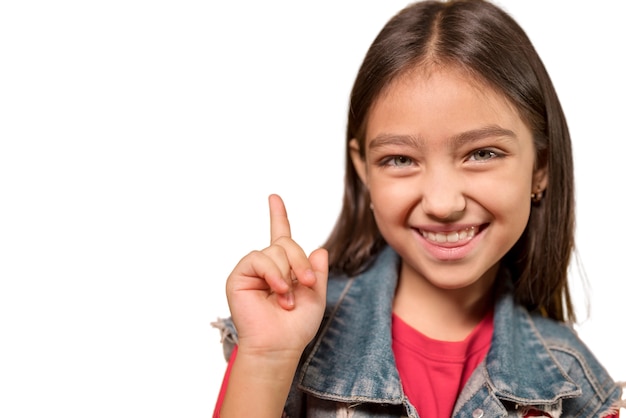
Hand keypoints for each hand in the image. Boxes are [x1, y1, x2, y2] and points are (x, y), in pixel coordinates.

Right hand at [225, 194, 327, 359]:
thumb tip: (318, 249)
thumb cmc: (296, 326)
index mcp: (284, 268)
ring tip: (287, 298)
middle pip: (286, 242)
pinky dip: (273, 273)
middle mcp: (266, 266)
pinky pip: (259, 258)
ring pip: (275, 250)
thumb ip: (317, 271)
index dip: (278, 216)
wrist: (280, 345)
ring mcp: (252, 270)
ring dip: (288, 274)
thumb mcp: (316, 295)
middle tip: (308, 285)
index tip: (274, 198)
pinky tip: (278, 291)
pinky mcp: (239, 276)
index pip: (280, 235)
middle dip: (301, 262)